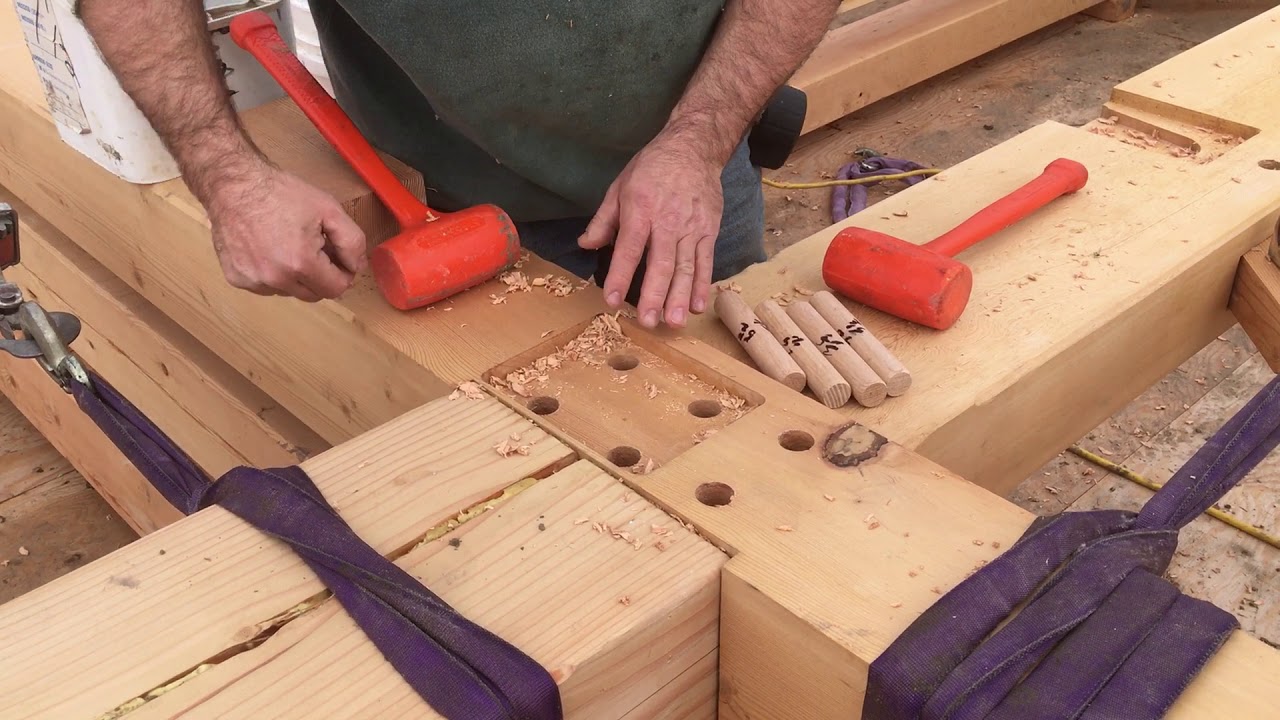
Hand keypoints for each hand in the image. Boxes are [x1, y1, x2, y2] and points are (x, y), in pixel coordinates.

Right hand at [206, 161, 366, 301]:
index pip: (336, 289)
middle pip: (314, 294)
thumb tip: (357, 267)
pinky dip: (273, 275)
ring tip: (289, 245)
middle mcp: (275, 278)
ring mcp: (253, 281)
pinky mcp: (237, 278)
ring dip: (296, 277)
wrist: (233, 185)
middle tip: (315, 248)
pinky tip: (269, 250)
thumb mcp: (328, 209)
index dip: (342, 273)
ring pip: (290, 292)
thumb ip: (352, 241)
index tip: (338, 257)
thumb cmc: (281, 193)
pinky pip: (266, 287)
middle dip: (321, 276)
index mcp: (300, 263)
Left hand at [578, 132, 722, 328]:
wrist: (693, 148)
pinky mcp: (709, 230)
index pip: (629, 248)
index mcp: (641, 209)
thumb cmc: (652, 167)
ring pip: (685, 267)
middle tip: (648, 322)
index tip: (613, 300)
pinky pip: (705, 262)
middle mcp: (668, 221)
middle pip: (661, 263)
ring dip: (679, 297)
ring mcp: (692, 227)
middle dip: (654, 295)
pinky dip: (702, 285)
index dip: (621, 275)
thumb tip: (586, 245)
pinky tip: (697, 306)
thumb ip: (603, 220)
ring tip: (674, 322)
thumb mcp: (619, 186)